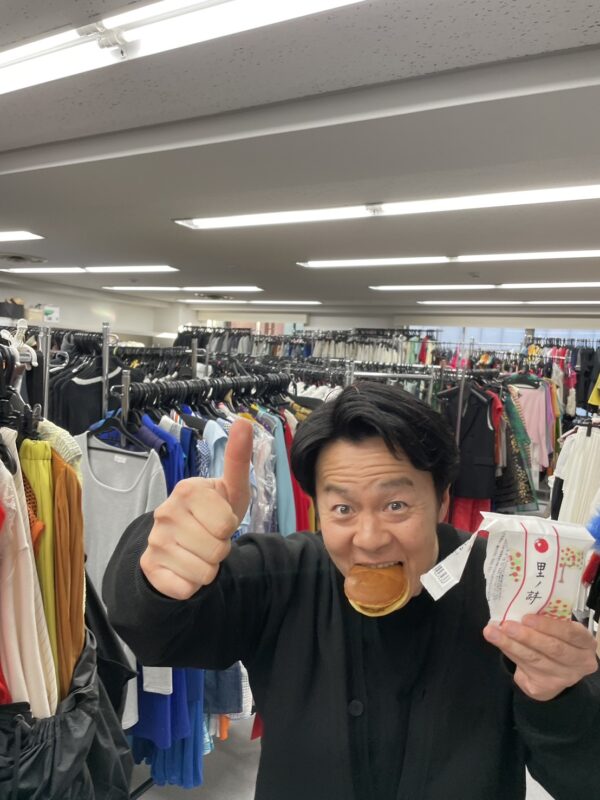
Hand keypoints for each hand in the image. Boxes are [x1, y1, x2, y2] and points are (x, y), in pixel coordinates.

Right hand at [141, 418, 252, 599]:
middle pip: (217, 549)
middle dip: (221, 549)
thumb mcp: (229, 488)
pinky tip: (184, 568)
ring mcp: (154, 541)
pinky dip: (192, 584)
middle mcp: (165, 512)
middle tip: (209, 538)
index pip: (226, 524)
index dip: (229, 526)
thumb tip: (244, 422)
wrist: (178, 544)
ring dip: (208, 567)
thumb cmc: (210, 514)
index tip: (219, 519)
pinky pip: (187, 589)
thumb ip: (237, 458)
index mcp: (187, 490)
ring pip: (204, 572)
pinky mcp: (149, 568)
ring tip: (198, 552)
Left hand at [483, 614, 598, 701]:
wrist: (556, 671)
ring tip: (492, 632)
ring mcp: (563, 678)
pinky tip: (498, 642)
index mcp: (585, 643)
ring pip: (535, 659)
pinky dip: (509, 653)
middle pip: (552, 649)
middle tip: (506, 625)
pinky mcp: (545, 688)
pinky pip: (524, 668)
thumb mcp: (559, 630)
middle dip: (527, 636)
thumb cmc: (556, 640)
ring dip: (511, 644)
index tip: (526, 617)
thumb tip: (518, 608)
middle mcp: (579, 663)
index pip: (570, 633)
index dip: (549, 625)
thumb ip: (547, 621)